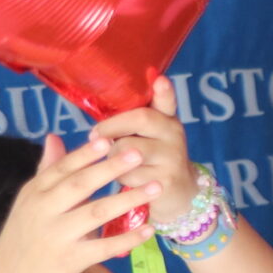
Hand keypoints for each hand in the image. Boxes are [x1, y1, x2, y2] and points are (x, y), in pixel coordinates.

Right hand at [0, 137, 161, 272]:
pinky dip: (128, 238)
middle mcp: (44, 211)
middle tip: (138, 154)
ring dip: (128, 199)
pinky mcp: (71, 260)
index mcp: (34, 193)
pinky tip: (149, 229)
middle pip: (80, 185)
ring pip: (97, 213)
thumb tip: (55, 136)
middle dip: (110, 169)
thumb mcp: (29, 201)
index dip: (86, 154)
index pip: (62, 168)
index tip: (109, 139)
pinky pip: (105, 247)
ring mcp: (57, 236)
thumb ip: (47, 170)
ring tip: (156, 187)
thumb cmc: (25, 236)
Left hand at [89, 78, 201, 226]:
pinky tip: (128, 180)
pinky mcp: (166, 180)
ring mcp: (172, 157)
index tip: (159, 78)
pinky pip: (130, 175)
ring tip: (116, 162)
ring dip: (113, 157)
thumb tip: (100, 104)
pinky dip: (121, 179)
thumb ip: (130, 120)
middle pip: (141, 119)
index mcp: (166, 119)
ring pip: (128, 149)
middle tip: (94, 135)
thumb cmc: (152, 159)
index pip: (166, 101)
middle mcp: (174, 134)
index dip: (163, 90)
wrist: (178, 194)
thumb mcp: (147, 136)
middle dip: (111, 126)